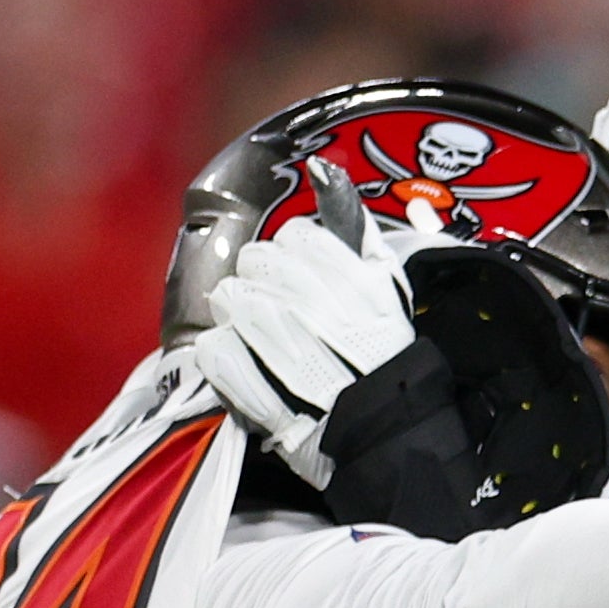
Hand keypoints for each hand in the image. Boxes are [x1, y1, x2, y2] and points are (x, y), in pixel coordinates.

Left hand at [192, 215, 419, 470]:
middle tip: (263, 295)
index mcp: (364, 290)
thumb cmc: (386, 358)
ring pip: (236, 304)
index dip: (289, 252)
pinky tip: (230, 352)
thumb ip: (358, 230)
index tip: (295, 272)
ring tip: (246, 322)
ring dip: (234, 311)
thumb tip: (323, 170)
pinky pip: (220, 355)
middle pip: (260, 265)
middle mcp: (333, 320)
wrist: (389, 437)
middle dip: (255, 278)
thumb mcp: (389, 289)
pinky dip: (219, 352)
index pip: (298, 239)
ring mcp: (299, 362)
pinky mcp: (269, 401)